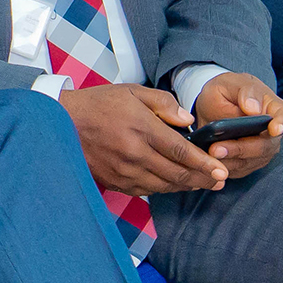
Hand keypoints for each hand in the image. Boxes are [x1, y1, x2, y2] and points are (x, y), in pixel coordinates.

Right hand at [59, 84, 228, 194]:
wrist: (62, 123)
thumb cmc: (98, 105)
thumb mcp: (132, 91)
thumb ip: (164, 103)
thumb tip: (187, 120)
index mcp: (141, 128)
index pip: (181, 151)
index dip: (204, 163)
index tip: (221, 169)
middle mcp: (134, 153)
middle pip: (177, 173)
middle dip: (202, 178)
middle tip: (220, 180)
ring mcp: (123, 171)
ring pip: (164, 186)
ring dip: (186, 186)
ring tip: (202, 184)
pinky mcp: (115, 181)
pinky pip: (146, 191)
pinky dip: (164, 189)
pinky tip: (174, 184)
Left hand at [190, 71, 282, 179]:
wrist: (215, 106)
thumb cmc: (227, 92)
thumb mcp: (230, 83)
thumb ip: (244, 91)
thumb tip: (254, 109)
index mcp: (274, 109)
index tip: (274, 129)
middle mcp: (273, 134)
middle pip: (264, 146)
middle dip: (241, 149)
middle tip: (217, 148)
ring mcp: (261, 151)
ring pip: (249, 161)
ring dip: (228, 161)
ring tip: (208, 154)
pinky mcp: (247, 164)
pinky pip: (236, 170)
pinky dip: (222, 167)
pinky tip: (207, 162)